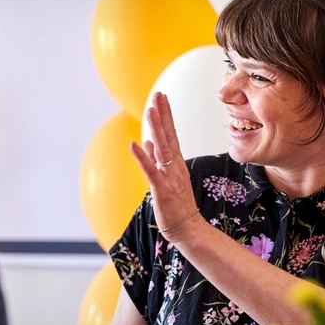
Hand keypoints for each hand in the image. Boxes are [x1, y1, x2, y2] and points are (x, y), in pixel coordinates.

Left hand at [129, 92, 201, 242]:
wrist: (189, 229)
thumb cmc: (178, 206)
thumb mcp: (168, 179)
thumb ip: (157, 160)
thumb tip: (147, 142)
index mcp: (176, 164)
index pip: (171, 134)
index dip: (166, 116)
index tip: (162, 98)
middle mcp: (175, 167)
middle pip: (169, 136)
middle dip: (163, 115)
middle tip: (159, 95)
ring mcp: (170, 177)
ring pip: (162, 149)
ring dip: (156, 129)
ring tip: (152, 110)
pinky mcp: (162, 190)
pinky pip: (151, 171)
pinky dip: (143, 157)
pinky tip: (135, 145)